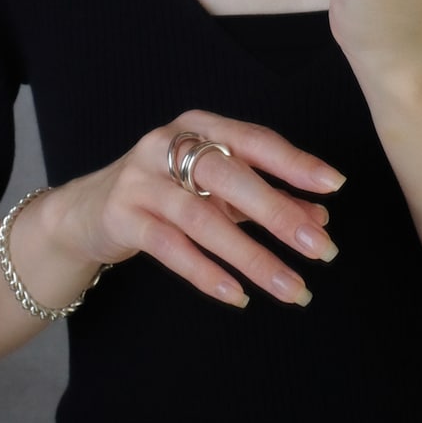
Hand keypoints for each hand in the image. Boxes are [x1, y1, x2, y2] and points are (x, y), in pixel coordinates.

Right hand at [53, 111, 344, 308]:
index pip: (254, 140)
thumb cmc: (165, 193)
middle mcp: (168, 144)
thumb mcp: (215, 190)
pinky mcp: (121, 216)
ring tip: (292, 288)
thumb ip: (265, 198)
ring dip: (252, 257)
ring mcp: (141, 179)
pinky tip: (239, 295)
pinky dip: (207, 273)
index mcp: (198, 126)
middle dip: (279, 214)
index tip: (335, 185)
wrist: (86, 211)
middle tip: (322, 249)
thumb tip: (319, 218)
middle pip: (230, 177)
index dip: (294, 162)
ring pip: (203, 219)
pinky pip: (170, 247)